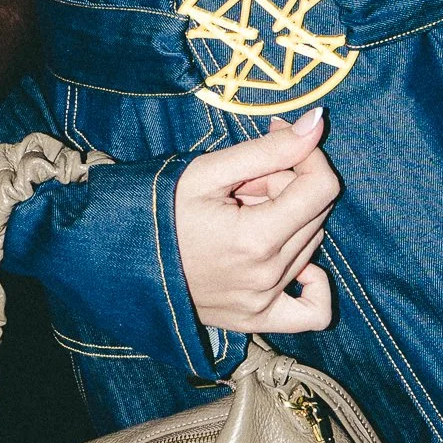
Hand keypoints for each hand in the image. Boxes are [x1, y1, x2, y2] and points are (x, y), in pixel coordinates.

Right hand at [173, 108, 337, 333]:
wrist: (120, 256)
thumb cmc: (159, 208)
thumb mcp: (209, 171)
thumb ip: (270, 149)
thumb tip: (317, 123)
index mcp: (256, 238)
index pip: (322, 187)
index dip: (309, 156)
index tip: (281, 142)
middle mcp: (266, 276)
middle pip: (315, 213)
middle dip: (287, 186)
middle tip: (244, 183)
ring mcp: (262, 302)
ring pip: (310, 245)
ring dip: (287, 221)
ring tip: (242, 215)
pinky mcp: (256, 319)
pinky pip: (312, 311)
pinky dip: (313, 283)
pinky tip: (291, 261)